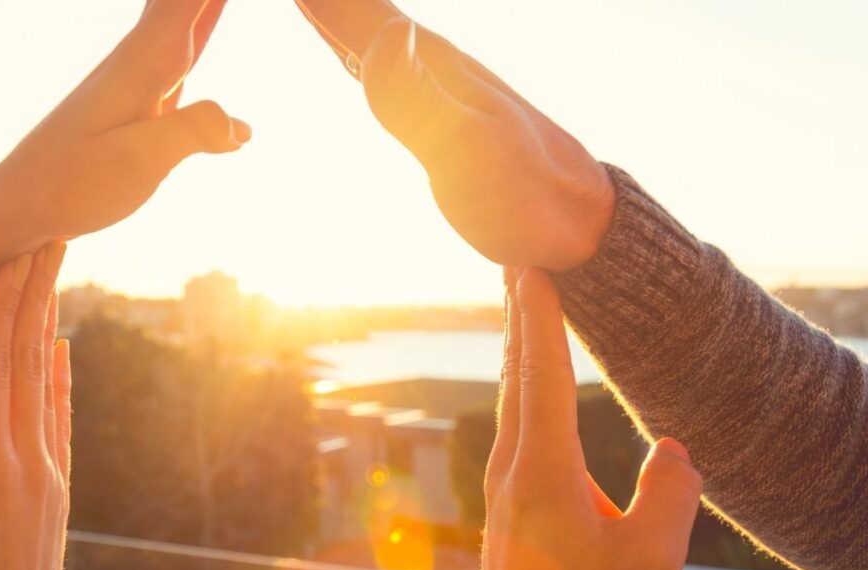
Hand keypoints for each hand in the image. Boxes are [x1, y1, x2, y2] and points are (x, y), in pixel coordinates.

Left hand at [0, 0, 247, 331]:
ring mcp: (143, 76)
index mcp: (144, 62)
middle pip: (186, 1)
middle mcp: (144, 57)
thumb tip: (240, 126)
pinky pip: (186, 44)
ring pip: (186, 12)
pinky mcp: (145, 100)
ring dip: (206, 1)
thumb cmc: (73, 184)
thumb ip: (191, 131)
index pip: (188, 1)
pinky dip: (206, 18)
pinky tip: (218, 14)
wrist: (20, 204)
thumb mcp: (138, 162)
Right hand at [0, 244, 71, 569]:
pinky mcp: (57, 483)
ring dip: (48, 324)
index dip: (1, 311)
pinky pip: (60, 416)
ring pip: (48, 381)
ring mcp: (50, 469)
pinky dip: (60, 376)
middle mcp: (30, 456)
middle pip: (31, 361)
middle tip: (49, 243)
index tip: (12, 261)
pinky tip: (60, 348)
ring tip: (52, 277)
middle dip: (36, 298)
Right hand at [294, 1, 613, 270]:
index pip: (355, 8)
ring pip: (365, 32)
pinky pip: (378, 65)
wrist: (578, 225)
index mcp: (429, 62)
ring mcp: (431, 87)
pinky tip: (348, 46)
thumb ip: (422, 98)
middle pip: (356, 11)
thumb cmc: (528, 196)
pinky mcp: (433, 117)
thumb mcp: (473, 150)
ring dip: (335, 11)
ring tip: (312, 1)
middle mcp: (427, 63)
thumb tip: (390, 34)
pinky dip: (350, 43)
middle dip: (324, 2)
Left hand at [483, 268, 701, 569]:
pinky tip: (526, 379)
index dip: (538, 319)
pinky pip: (513, 419)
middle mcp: (511, 467)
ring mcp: (502, 482)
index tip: (532, 268)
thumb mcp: (644, 562)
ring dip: (515, 343)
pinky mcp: (507, 497)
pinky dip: (520, 381)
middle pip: (514, 373)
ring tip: (519, 302)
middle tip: (516, 261)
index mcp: (540, 473)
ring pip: (509, 395)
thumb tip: (674, 449)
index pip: (540, 377)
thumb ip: (667, 499)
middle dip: (517, 314)